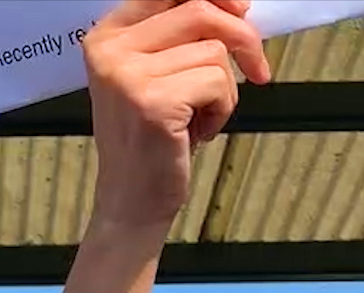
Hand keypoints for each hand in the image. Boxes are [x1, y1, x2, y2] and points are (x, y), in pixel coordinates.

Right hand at [84, 0, 269, 230]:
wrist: (131, 202)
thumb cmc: (151, 141)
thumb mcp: (154, 75)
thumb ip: (180, 35)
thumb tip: (238, 5)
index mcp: (106, 36)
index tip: (241, 11)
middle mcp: (111, 51)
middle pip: (199, 10)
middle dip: (241, 38)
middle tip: (256, 69)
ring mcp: (128, 76)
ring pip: (214, 51)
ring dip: (224, 89)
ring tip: (200, 118)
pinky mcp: (154, 102)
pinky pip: (218, 82)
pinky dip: (222, 109)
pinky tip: (198, 133)